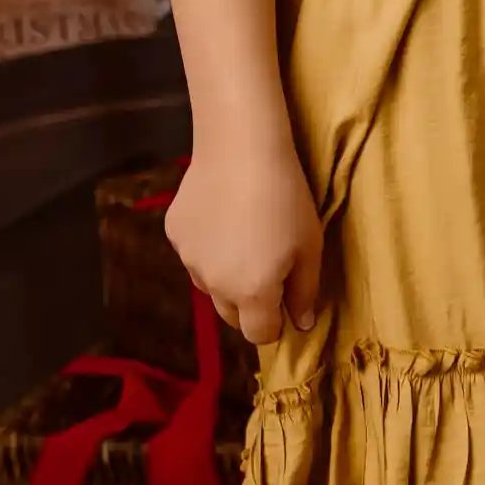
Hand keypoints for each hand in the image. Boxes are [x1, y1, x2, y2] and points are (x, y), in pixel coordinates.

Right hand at [165, 140, 324, 346]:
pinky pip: (195, 255)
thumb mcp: (310, 247)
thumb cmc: (287, 200)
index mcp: (251, 293)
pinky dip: (210, 248)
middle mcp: (213, 285)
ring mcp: (187, 260)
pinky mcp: (174, 235)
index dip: (276, 324)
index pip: (260, 334)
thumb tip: (302, 324)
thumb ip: (305, 292)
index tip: (287, 302)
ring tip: (248, 238)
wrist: (241, 151)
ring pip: (210, 285)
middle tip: (272, 269)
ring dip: (228, 277)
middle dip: (252, 305)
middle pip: (232, 315)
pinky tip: (225, 217)